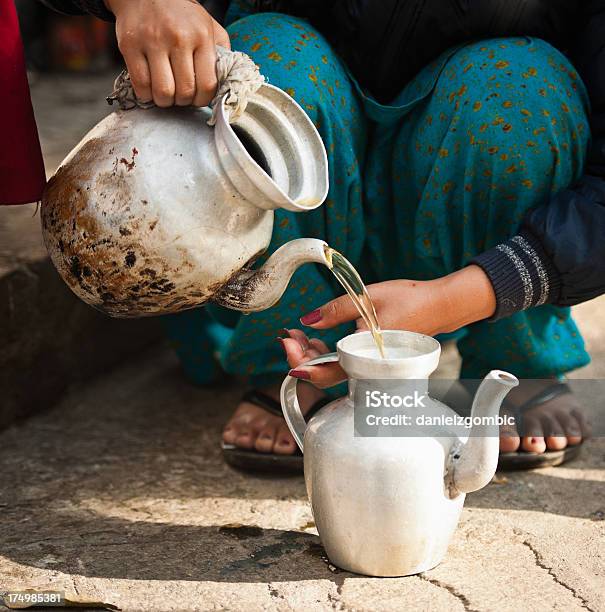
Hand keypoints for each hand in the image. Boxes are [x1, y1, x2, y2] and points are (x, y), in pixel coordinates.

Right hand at [104, 0, 229, 106]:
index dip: (203, 100)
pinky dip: (146, 95)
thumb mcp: (208, 26)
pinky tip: (150, 89)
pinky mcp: (130, 46)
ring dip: (165, 101)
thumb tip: (225, 82)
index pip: (207, 84)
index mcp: (201, 36)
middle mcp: (178, 38)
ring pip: (162, 92)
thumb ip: (221, 53)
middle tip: (181, 96)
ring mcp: (152, 41)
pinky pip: (140, 85)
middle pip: (184, 92)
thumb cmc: (180, 15)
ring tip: (166, 94)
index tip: (198, 99)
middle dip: (184, 102)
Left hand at [282, 265, 495, 387]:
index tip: (285, 343)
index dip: (300, 363)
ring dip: (313, 355)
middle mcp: (370, 370)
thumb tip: (306, 320)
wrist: (440, 307)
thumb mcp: (367, 298)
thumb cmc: (409, 300)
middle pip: (326, 375)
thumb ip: (335, 310)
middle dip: (301, 356)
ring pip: (334, 372)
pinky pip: (345, 366)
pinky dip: (329, 355)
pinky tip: (319, 339)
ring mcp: (372, 369)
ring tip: (300, 334)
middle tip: (289, 335)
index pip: (326, 372)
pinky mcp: (374, 364)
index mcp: (367, 357)